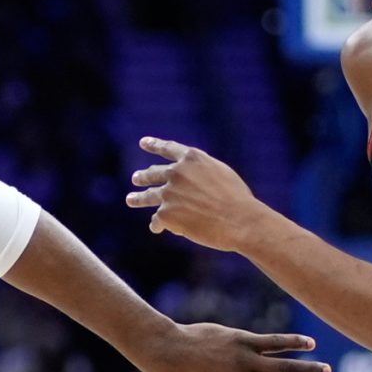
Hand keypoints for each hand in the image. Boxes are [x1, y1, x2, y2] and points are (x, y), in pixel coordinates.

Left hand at [127, 137, 275, 252]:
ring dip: (138, 198)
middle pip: (153, 174)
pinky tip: (158, 229)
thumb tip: (187, 180)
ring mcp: (169, 193)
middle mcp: (177, 173)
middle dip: (143, 176)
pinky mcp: (166, 214)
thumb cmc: (238, 200)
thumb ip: (201, 172)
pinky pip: (157, 220)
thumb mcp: (221, 174)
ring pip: (147, 196)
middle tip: (136, 178)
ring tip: (131, 199)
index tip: (143, 142)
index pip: (168, 148)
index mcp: (192, 159)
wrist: (240, 221)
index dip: (154, 145)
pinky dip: (158, 225)